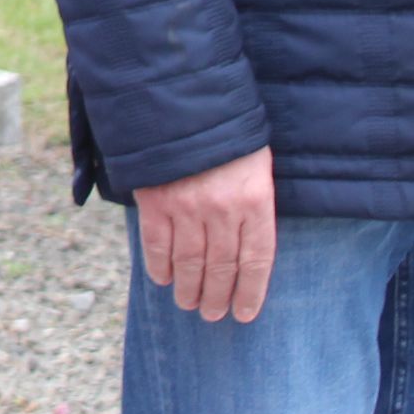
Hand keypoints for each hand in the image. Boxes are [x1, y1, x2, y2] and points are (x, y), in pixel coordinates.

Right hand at [137, 147, 276, 322]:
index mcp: (255, 199)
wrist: (181, 98)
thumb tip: (246, 248)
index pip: (257, 258)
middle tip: (213, 315)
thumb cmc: (226, 132)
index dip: (251, 291)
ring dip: (190, 289)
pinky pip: (158, 244)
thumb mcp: (255, 164)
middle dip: (218, 296)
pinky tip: (165, 280)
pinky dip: (160, 267)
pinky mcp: (156, 200)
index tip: (245, 314)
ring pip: (190, 262)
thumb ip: (252, 204)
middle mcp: (223, 208)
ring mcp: (187, 205)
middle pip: (222, 266)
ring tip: (190, 304)